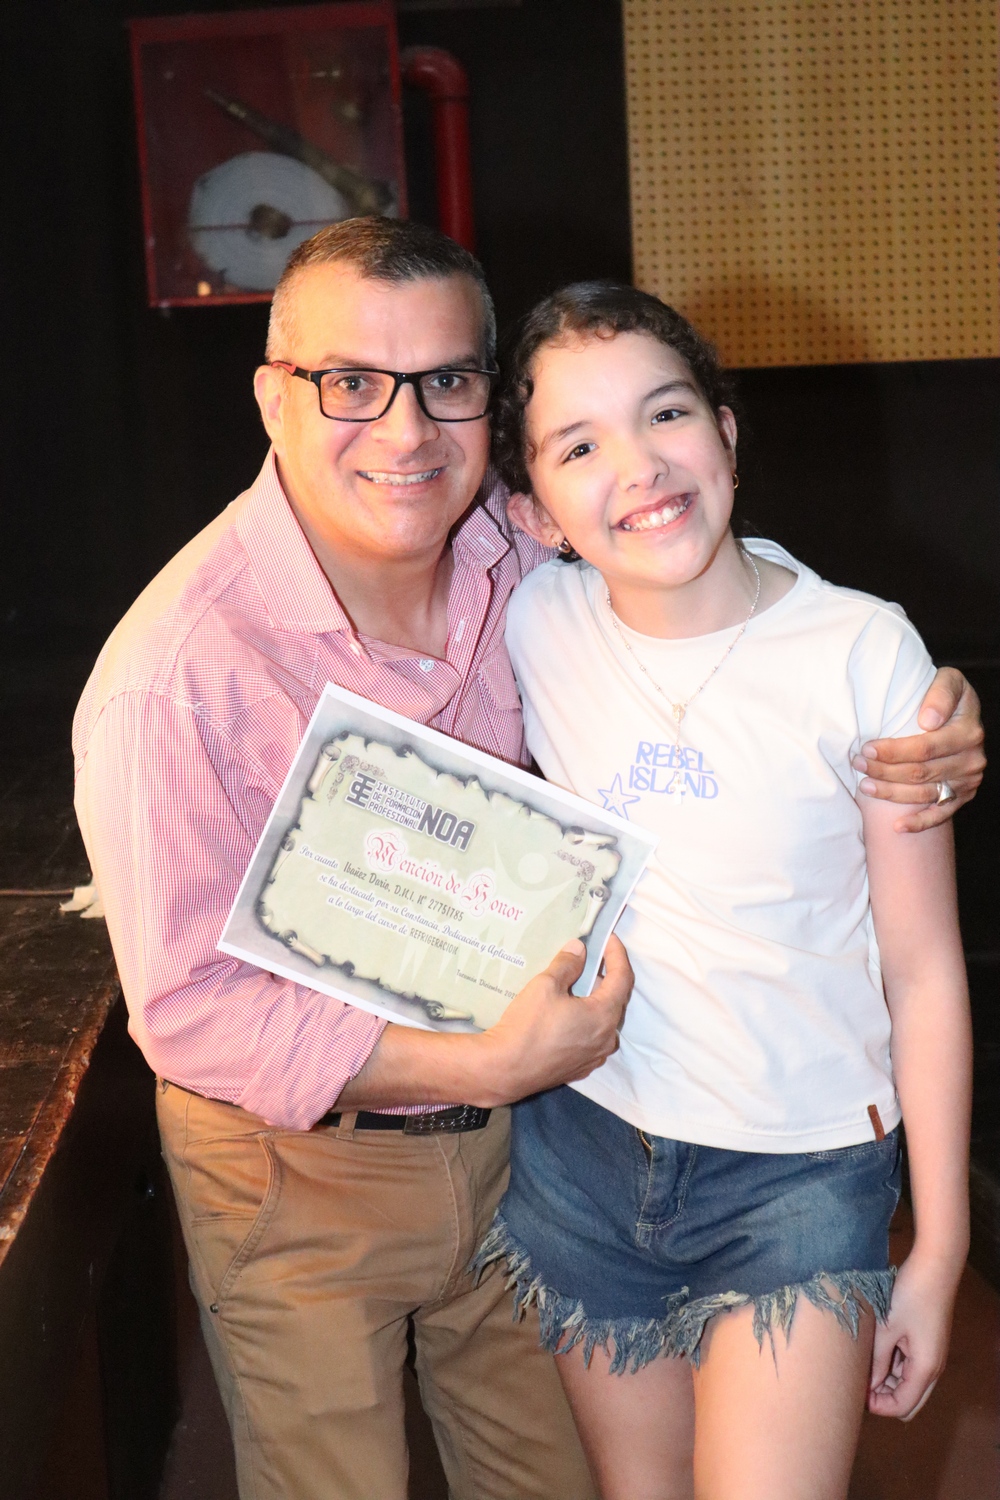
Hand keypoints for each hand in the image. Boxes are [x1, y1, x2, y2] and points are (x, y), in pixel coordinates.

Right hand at [475, 935, 632, 1105]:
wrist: (505, 1070)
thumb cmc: (528, 1026)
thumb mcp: (545, 985)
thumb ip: (567, 964)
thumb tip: (579, 949)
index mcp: (604, 1015)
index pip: (622, 977)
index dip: (617, 954)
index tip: (609, 938)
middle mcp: (607, 1038)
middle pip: (616, 1000)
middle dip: (606, 977)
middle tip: (591, 959)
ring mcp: (595, 1057)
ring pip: (604, 1022)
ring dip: (596, 1001)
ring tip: (578, 986)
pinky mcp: (581, 1068)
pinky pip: (592, 1039)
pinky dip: (587, 1021)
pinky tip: (569, 1014)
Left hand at [855, 668, 984, 830]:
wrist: (961, 712)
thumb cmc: (947, 695)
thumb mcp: (950, 680)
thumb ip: (941, 693)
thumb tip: (928, 720)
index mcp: (968, 731)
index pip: (925, 747)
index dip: (894, 751)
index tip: (867, 748)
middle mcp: (971, 759)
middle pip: (921, 772)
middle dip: (885, 770)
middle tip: (858, 764)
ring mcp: (967, 781)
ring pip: (924, 794)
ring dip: (891, 793)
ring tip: (865, 786)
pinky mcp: (962, 797)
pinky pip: (941, 815)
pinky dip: (919, 823)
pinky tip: (897, 828)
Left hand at [868, 1253, 960, 1420]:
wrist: (934, 1268)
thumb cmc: (911, 1295)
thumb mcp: (887, 1329)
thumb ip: (877, 1361)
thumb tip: (869, 1385)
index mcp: (925, 1369)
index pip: (902, 1406)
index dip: (878, 1406)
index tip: (855, 1393)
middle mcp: (932, 1368)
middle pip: (908, 1399)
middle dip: (883, 1397)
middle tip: (857, 1381)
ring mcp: (931, 1356)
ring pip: (907, 1383)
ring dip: (886, 1380)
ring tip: (862, 1364)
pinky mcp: (927, 1344)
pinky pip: (909, 1365)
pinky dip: (892, 1365)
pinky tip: (874, 1351)